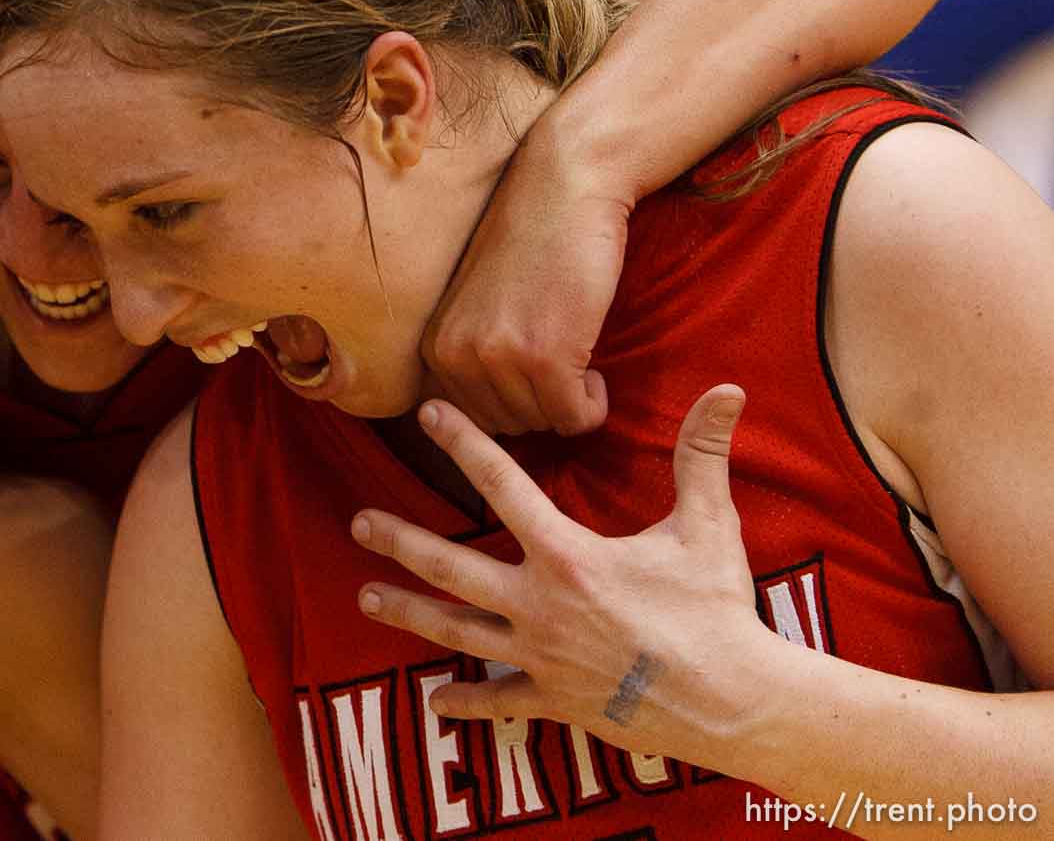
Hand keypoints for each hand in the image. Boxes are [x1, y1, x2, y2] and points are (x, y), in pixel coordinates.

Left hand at [351, 386, 777, 766]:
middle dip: (401, 542)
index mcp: (568, 556)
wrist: (736, 703)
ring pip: (457, 631)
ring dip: (409, 613)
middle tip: (358, 523)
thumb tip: (728, 389)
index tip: (427, 414)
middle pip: (452, 566)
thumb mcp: (708, 526)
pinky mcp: (554, 700)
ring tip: (365, 597)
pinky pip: (501, 699)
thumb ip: (703, 454)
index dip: (464, 443)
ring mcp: (541, 656)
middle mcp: (540, 605)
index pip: (502, 485)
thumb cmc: (717, 612)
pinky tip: (436, 702)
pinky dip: (468, 702)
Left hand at [421, 135, 628, 434]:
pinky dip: (592, 407)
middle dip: (540, 405)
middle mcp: (456, 356)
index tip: (534, 373)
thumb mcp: (475, 303)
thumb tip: (481, 425)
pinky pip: (574, 417)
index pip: (470, 418)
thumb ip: (471, 354)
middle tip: (563, 365)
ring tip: (577, 359)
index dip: (511, 402)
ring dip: (568, 403)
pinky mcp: (546, 357)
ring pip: (542, 424)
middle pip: (507, 426)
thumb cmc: (529, 243)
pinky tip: (594, 369)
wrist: (563, 190)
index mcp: (434, 345)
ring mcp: (498, 357)